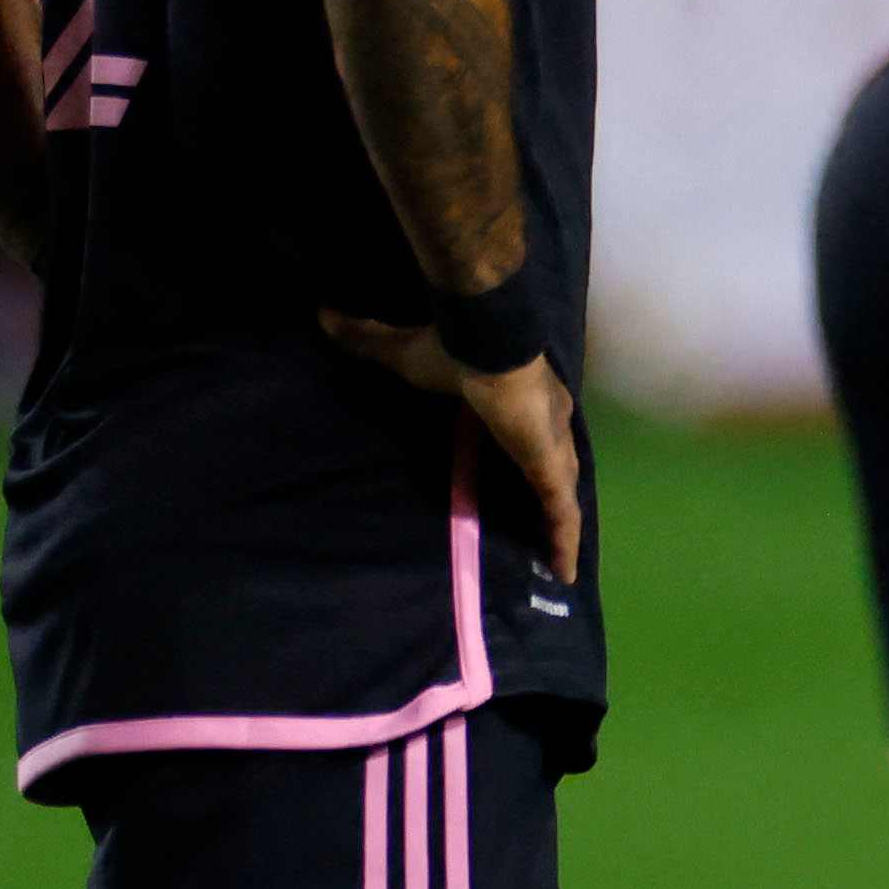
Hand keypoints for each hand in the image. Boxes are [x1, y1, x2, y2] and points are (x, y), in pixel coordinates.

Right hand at [322, 312, 586, 585]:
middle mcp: (544, 428)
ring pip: (563, 498)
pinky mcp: (550, 466)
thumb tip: (325, 315)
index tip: (524, 471)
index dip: (528, 455)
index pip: (530, 436)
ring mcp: (552, 448)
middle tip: (545, 530)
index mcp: (519, 404)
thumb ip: (368, 339)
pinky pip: (562, 513)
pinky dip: (563, 541)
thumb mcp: (402, 354)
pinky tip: (563, 573)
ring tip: (557, 565)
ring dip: (560, 529)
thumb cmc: (451, 352)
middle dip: (551, 499)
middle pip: (555, 472)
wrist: (486, 345)